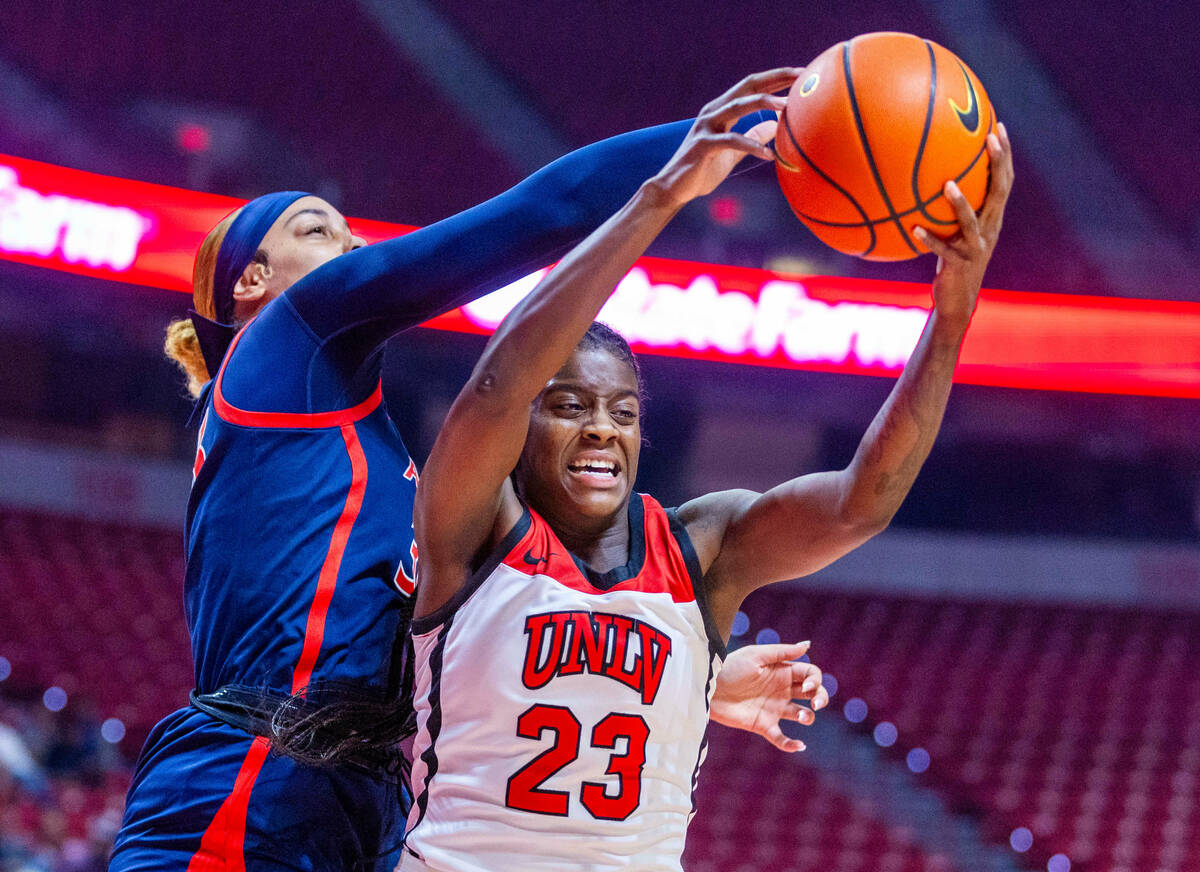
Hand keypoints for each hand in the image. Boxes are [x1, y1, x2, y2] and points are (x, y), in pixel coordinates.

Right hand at [649, 68, 801, 206]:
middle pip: (748, 86)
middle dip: (775, 79)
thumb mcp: (734, 151)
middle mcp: (714, 111)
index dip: (777, 78)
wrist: (674, 188)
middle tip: (801, 76)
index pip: (753, 86)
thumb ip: (752, 136)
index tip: (802, 74)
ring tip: (786, 106)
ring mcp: (707, 126)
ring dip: (763, 102)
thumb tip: (774, 125)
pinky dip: (751, 146)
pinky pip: (731, 141)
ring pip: (738, 106)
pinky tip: (768, 155)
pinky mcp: (703, 144)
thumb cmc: (703, 169)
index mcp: (722, 109)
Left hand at [709, 640, 828, 751]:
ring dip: (807, 717)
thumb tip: (808, 645)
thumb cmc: (730, 666)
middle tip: (815, 704)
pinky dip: (792, 745)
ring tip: (800, 716)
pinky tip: (799, 745)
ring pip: (802, 715)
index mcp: (782, 671)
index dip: (815, 680)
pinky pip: (781, 738)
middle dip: (821, 698)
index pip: (810, 674)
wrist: (708, 687)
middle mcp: (781, 690)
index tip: (806, 686)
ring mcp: (774, 708)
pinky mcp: (763, 725)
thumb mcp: (756, 655)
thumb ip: (782, 652)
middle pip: (812, 694)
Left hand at [914, 122, 1014, 324]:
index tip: (999, 127)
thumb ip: (950, 206)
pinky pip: (942, 250)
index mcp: (991, 218)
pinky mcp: (959, 265)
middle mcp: (989, 230)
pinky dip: (930, 240)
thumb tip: (931, 174)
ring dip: (960, 204)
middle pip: (999, 193)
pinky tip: (915, 229)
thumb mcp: (954, 229)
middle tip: (989, 139)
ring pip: (971, 223)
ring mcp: (976, 248)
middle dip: (997, 164)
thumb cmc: (951, 259)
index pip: (1004, 181)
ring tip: (947, 185)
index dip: (1005, 155)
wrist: (957, 299)